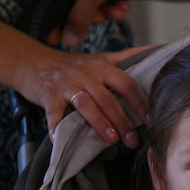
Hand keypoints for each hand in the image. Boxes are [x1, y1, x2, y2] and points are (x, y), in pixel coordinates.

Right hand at [14, 45, 149, 146]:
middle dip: (122, 120)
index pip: (126, 83)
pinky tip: (61, 139)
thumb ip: (128, 56)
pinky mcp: (48, 95)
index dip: (139, 101)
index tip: (150, 119)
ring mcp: (66, 84)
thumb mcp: (100, 58)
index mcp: (102, 66)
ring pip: (86, 104)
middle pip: (107, 98)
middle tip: (133, 140)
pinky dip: (57, 126)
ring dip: (99, 123)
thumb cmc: (72, 65)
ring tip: (111, 139)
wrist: (32, 61)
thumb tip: (158, 49)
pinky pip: (54, 113)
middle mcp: (86, 74)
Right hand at [29, 0, 157, 47]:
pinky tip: (123, 6)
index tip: (54, 37)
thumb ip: (79, 17)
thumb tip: (68, 39)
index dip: (47, 17)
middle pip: (66, 0)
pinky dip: (111, 2)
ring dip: (102, 10)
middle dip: (84, 14)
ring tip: (115, 12)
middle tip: (96, 21)